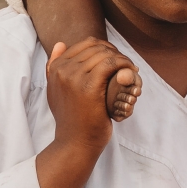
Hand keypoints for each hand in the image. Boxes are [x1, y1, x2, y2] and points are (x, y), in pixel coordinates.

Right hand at [37, 38, 140, 187]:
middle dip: (116, 53)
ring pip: (105, 54)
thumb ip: (54, 68)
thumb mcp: (56, 91)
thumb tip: (60, 44)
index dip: (106, 48)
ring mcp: (74, 77)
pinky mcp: (89, 87)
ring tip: (131, 70)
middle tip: (127, 65)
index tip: (117, 60)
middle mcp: (62, 69)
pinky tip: (131, 74)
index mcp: (55, 67)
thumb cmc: (70, 119)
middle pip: (97, 47)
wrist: (74, 143)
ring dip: (123, 59)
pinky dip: (125, 65)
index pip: (86, 44)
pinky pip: (111, 64)